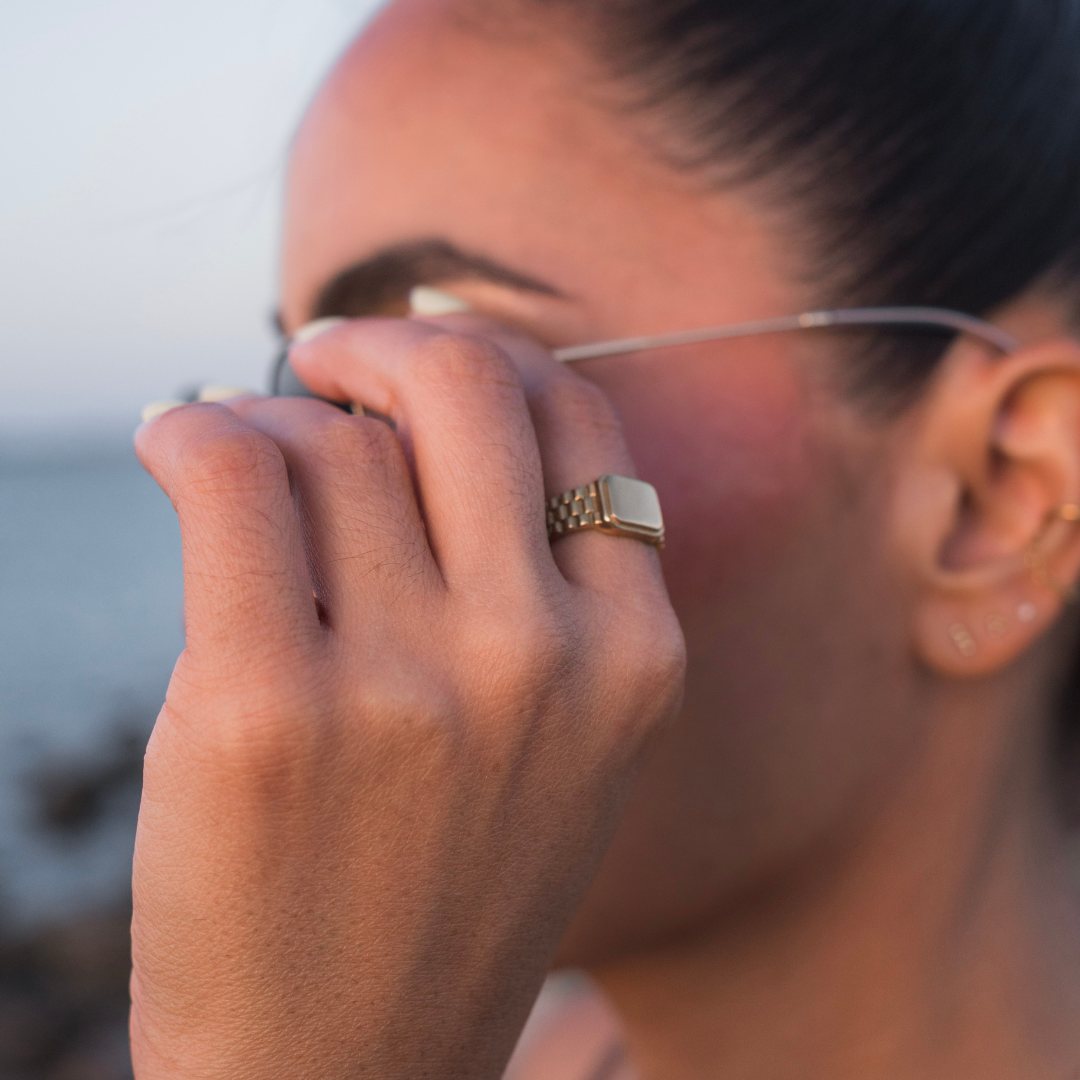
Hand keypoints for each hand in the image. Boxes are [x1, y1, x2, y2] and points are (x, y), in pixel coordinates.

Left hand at [130, 316, 683, 1079]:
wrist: (346, 1070)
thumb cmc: (445, 886)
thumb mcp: (556, 741)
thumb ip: (536, 585)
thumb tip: (424, 403)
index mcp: (632, 660)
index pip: (581, 424)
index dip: (495, 361)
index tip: (418, 365)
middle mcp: (541, 661)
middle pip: (465, 388)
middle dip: (388, 344)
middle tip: (328, 357)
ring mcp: (411, 686)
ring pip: (332, 439)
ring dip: (273, 420)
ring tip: (238, 461)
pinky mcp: (266, 710)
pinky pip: (232, 474)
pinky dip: (195, 431)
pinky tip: (181, 442)